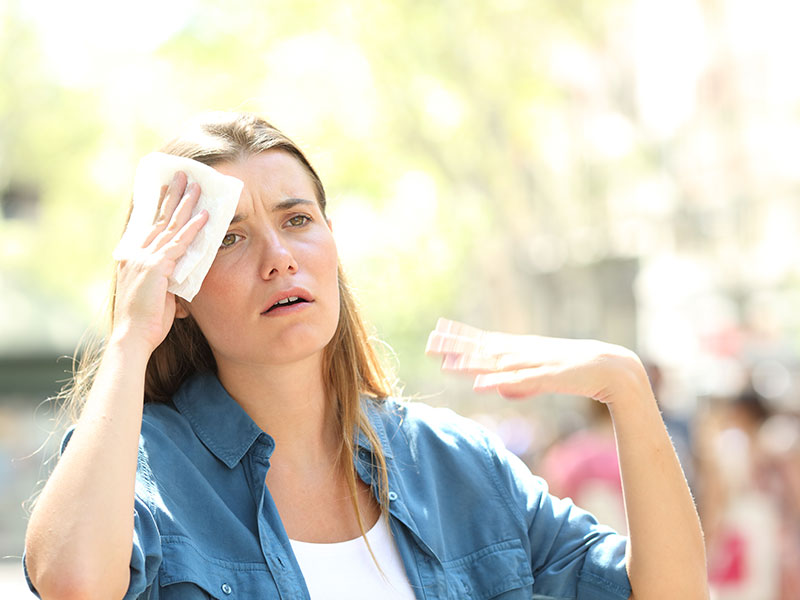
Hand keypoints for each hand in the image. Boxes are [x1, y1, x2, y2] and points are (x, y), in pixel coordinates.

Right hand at [111, 171, 207, 351]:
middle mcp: (138, 253)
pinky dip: (193, 229)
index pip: (152, 225)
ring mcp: (146, 258)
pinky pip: (179, 244)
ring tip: (199, 187)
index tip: (169, 188)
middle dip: (174, 195)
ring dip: (186, 205)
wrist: (133, 336)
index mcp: (135, 258)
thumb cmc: (146, 322)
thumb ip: (171, 281)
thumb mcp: (160, 295)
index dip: (162, 205)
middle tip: (184, 175)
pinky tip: (204, 217)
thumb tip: (183, 280)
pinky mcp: (157, 268)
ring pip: (171, 225)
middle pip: (160, 218)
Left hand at [425, 318, 649, 405]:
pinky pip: (519, 381)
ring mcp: (534, 363)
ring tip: (446, 364)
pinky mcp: (547, 376)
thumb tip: (493, 389)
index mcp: (520, 350)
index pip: (484, 341)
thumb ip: (515, 383)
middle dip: (456, 346)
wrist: (611, 368)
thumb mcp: (538, 378)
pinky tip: (481, 386)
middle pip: (483, 349)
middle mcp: (523, 353)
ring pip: (496, 364)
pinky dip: (499, 383)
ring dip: (471, 364)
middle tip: (429, 342)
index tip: (436, 331)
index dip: (460, 336)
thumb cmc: (573, 372)